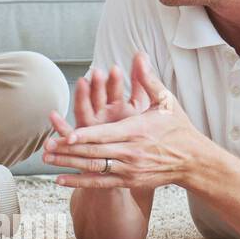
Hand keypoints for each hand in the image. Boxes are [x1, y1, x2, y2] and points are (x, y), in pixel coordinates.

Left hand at [42, 53, 216, 189]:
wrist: (193, 160)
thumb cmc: (177, 127)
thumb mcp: (164, 101)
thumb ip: (147, 80)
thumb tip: (139, 55)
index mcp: (137, 131)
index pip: (106, 134)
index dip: (85, 136)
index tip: (66, 136)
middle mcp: (131, 152)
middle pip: (95, 152)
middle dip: (68, 150)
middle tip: (46, 147)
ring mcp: (130, 169)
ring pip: (94, 167)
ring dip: (69, 164)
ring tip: (47, 160)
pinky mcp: (129, 181)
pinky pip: (100, 183)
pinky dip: (80, 182)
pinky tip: (60, 179)